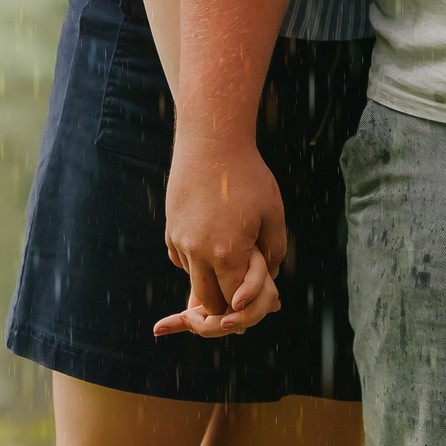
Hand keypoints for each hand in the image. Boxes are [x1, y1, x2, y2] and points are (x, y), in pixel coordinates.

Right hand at [161, 137, 287, 336]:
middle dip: (228, 300)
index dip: (250, 302)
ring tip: (231, 253)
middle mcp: (197, 252)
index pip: (235, 302)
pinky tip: (214, 238)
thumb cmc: (248, 176)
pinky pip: (182, 260)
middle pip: (209, 300)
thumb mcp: (273, 214)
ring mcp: (179, 241)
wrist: (211, 142)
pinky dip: (197, 261)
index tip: (261, 293)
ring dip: (212, 277)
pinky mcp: (170, 230)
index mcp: (225, 254)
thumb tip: (269, 279)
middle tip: (245, 282)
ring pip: (194, 280)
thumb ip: (275, 252)